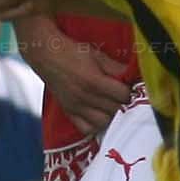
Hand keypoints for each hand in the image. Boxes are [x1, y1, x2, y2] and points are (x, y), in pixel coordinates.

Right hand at [16, 19, 127, 137]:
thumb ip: (116, 67)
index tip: (131, 87)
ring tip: (112, 105)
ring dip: (111, 115)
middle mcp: (85, 97)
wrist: (46, 55)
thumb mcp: (97, 55)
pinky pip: (86, 128)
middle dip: (123, 103)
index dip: (130, 91)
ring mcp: (76, 106)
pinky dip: (96, 125)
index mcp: (94, 81)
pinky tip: (99, 115)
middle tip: (124, 96)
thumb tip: (133, 75)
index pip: (123, 95)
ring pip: (103, 122)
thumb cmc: (71, 52)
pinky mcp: (69, 111)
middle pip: (115, 110)